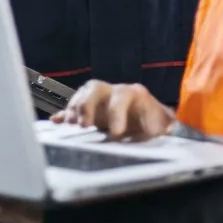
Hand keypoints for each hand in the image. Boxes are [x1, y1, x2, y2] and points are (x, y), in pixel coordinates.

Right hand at [51, 79, 174, 140]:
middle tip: (84, 126)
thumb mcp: (163, 128)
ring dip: (74, 109)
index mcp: (136, 94)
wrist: (155, 123)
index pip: (122, 96)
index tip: (115, 134)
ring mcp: (101, 99)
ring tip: (71, 126)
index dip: (117, 114)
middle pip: (96, 88)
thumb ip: (161, 130)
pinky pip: (73, 107)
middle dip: (87, 106)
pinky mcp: (91, 109)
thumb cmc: (159, 126)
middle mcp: (115, 92)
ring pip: (83, 94)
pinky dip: (64, 114)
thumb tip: (166, 131)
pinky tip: (56, 122)